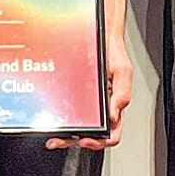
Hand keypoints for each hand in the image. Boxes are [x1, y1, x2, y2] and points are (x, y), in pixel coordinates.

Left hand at [50, 37, 130, 151]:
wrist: (100, 33)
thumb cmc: (114, 52)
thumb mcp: (123, 71)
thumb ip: (123, 93)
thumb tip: (114, 115)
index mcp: (113, 105)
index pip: (110, 133)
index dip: (99, 141)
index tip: (86, 141)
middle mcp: (100, 106)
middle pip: (89, 134)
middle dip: (74, 141)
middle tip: (60, 141)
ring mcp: (86, 102)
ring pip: (76, 125)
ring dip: (65, 134)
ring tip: (53, 136)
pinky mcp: (74, 93)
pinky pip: (66, 108)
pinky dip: (59, 116)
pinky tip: (50, 116)